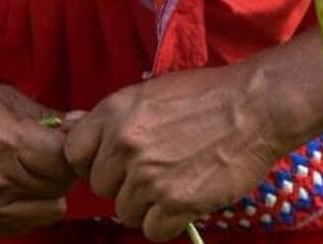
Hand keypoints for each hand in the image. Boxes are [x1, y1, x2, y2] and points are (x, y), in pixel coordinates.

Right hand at [0, 83, 74, 237]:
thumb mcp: (0, 96)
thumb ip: (44, 115)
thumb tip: (82, 123)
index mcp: (7, 143)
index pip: (66, 159)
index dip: (72, 147)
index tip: (65, 138)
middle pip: (61, 186)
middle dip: (62, 168)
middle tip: (48, 152)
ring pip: (50, 210)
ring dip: (49, 191)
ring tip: (31, 170)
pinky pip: (26, 223)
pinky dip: (29, 206)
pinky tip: (13, 186)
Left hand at [64, 63, 279, 241]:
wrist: (254, 107)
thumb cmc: (205, 95)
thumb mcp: (149, 92)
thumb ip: (109, 116)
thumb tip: (69, 125)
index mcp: (113, 112)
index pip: (73, 153)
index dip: (92, 161)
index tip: (112, 161)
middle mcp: (124, 144)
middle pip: (100, 187)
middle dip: (122, 184)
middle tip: (154, 170)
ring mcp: (149, 176)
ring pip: (125, 212)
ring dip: (147, 205)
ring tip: (175, 181)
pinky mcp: (176, 202)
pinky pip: (153, 230)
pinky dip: (168, 222)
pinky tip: (186, 199)